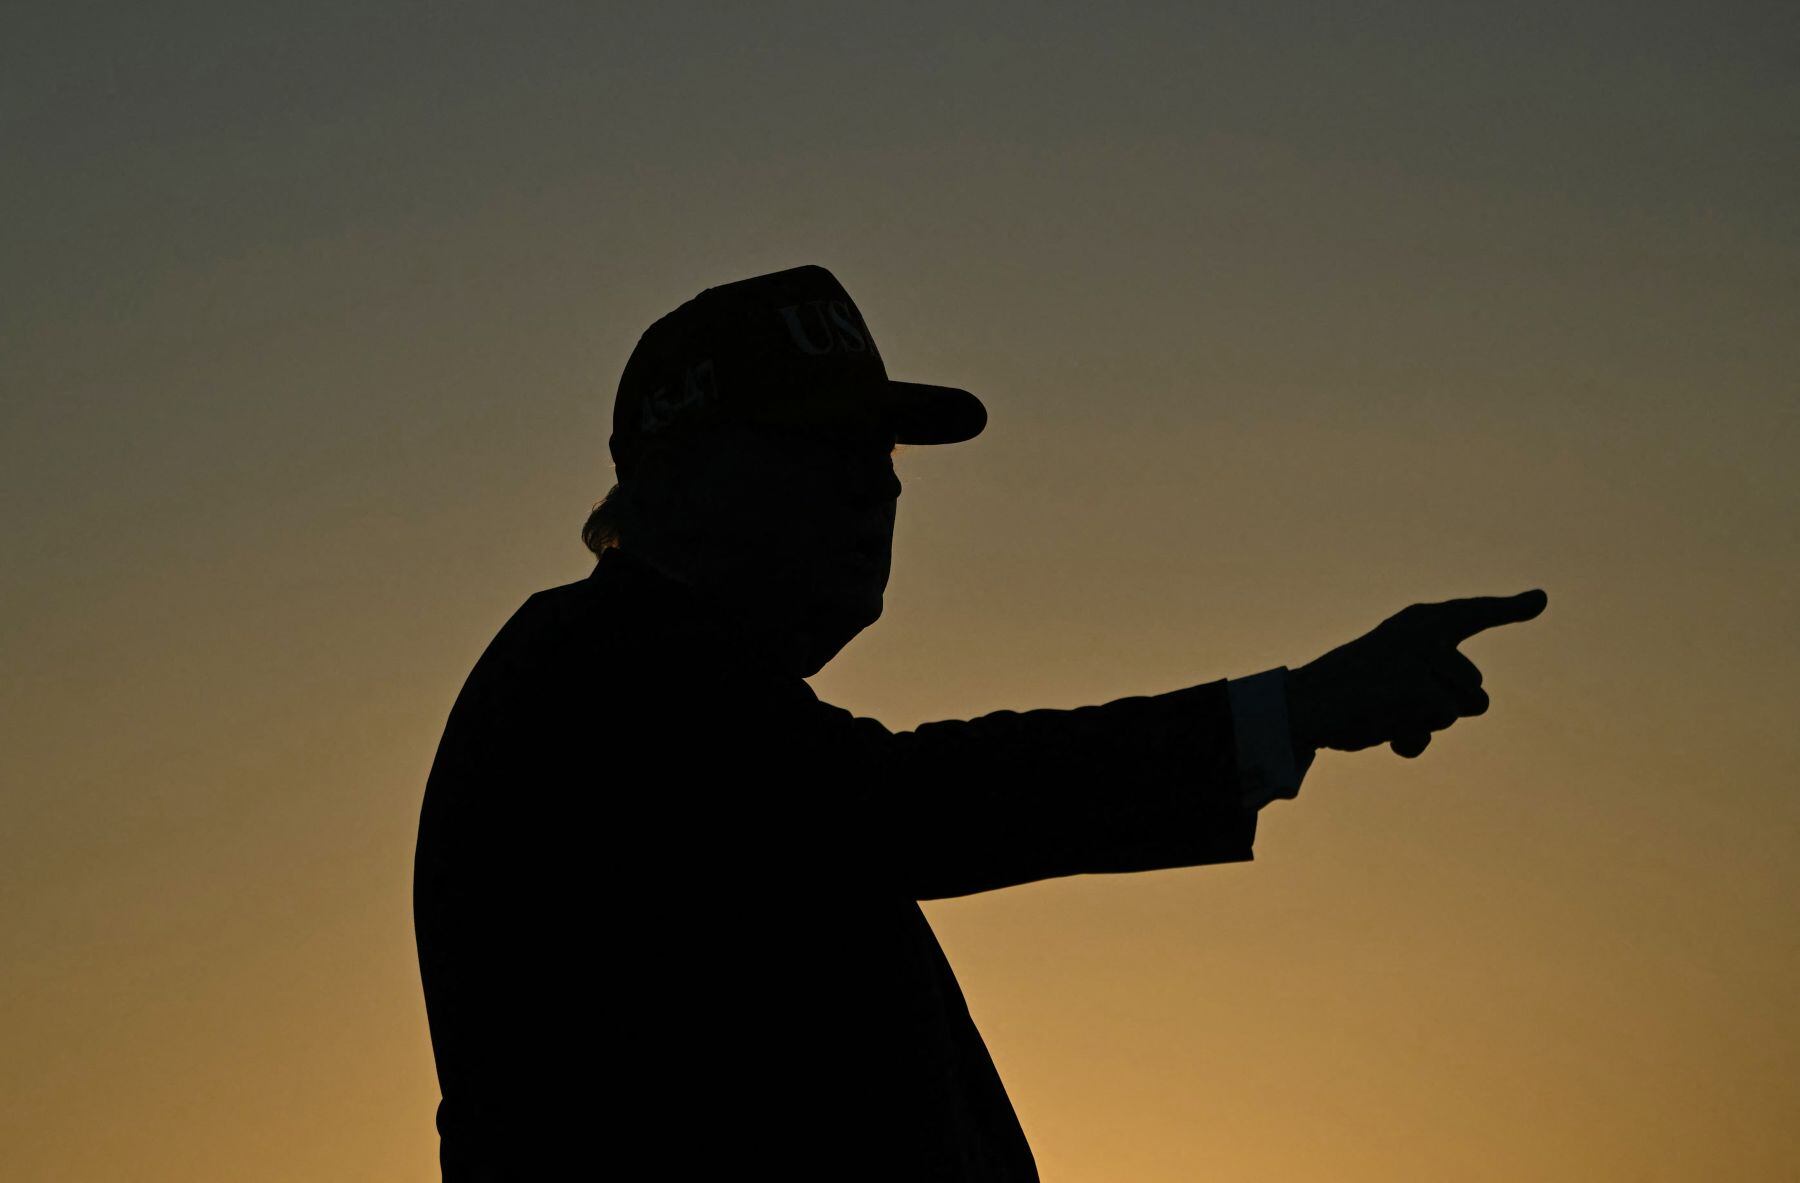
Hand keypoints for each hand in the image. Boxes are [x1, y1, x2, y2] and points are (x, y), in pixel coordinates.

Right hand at [1286, 589, 1547, 757]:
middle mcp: (1425, 630)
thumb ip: (1438, 687)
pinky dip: (1415, 738)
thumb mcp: (1397, 681)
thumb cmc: (1351, 699)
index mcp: (1420, 621)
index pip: (1473, 613)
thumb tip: (1478, 702)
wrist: (1303, 706)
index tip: (1539, 599)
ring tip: (1387, 712)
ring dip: (1429, 722)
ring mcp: (1420, 655)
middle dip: (1444, 710)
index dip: (1509, 609)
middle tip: (1393, 704)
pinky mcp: (1415, 683)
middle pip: (1476, 691)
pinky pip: (1441, 722)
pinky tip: (1386, 730)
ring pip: (1463, 709)